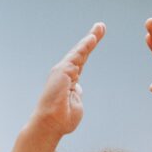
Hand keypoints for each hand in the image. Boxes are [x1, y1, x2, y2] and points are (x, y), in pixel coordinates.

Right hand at [34, 22, 105, 136]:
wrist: (50, 124)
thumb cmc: (61, 120)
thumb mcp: (75, 104)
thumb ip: (77, 94)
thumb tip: (77, 87)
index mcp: (68, 81)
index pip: (81, 62)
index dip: (88, 51)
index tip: (95, 40)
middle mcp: (64, 74)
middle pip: (80, 53)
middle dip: (91, 40)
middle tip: (101, 26)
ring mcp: (62, 72)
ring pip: (79, 52)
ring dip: (91, 39)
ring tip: (101, 27)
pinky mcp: (62, 71)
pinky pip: (76, 56)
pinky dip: (85, 46)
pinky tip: (92, 38)